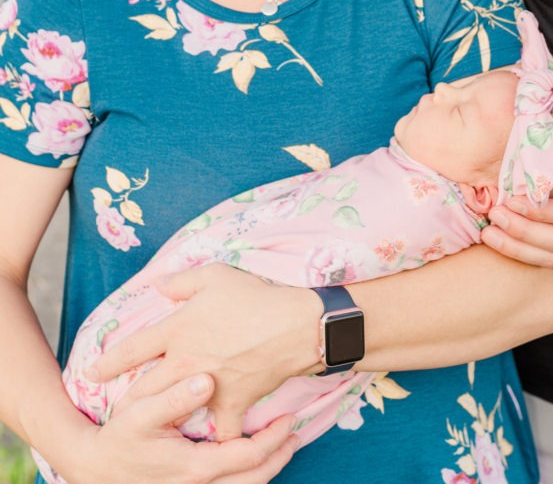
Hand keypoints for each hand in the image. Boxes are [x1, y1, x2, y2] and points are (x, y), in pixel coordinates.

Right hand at [50, 374, 294, 483]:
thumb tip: (207, 381)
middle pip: (254, 480)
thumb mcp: (139, 413)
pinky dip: (248, 478)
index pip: (247, 457)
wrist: (95, 468)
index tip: (289, 418)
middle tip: (296, 433)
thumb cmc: (119, 437)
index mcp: (193, 468)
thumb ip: (173, 398)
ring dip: (268, 469)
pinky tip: (255, 462)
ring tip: (284, 446)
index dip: (273, 439)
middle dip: (278, 456)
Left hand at [88, 264, 321, 440]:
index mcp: (177, 329)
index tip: (91, 372)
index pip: (132, 348)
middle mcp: (185, 361)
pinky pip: (220, 431)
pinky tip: (214, 445)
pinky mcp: (232, 404)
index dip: (108, 361)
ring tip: (156, 429)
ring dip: (165, 421)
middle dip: (126, 402)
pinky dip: (218, 438)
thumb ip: (182, 281)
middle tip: (118, 410)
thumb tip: (158, 284)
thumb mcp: (215, 275)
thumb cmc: (255, 296)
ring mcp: (206, 387)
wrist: (294, 325)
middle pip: (144, 389)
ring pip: (175, 413)